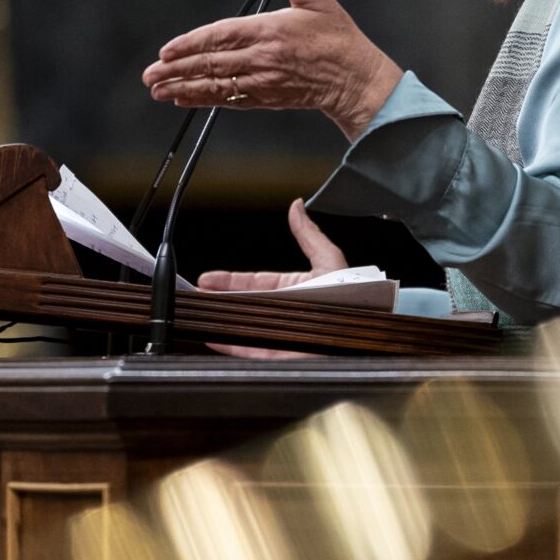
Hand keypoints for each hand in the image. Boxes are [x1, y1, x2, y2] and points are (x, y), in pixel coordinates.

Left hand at [143, 0, 403, 139]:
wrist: (356, 79)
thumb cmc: (338, 37)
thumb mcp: (318, 0)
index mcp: (269, 30)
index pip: (220, 36)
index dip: (190, 44)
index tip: (166, 51)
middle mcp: (262, 58)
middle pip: (210, 64)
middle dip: (176, 70)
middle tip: (149, 74)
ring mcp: (263, 81)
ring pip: (215, 85)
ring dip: (183, 88)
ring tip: (157, 89)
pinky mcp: (267, 98)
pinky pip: (229, 101)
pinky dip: (204, 100)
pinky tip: (184, 99)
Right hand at [199, 201, 348, 360]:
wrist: (363, 331)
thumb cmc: (354, 297)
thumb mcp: (329, 260)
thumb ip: (309, 234)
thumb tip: (297, 206)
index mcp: (296, 288)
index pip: (255, 282)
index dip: (230, 280)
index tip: (208, 278)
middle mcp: (286, 311)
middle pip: (245, 303)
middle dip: (219, 299)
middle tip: (196, 294)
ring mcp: (281, 333)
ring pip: (244, 324)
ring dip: (220, 319)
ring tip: (199, 312)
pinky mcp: (280, 354)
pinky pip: (250, 350)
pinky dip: (230, 345)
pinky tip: (213, 337)